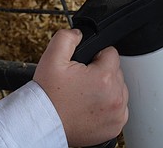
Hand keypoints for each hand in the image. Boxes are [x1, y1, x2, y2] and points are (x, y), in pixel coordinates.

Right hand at [34, 29, 127, 146]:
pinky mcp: (115, 127)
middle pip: (116, 72)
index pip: (111, 53)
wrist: (43, 123)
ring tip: (84, 95)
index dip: (94, 56)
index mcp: (104, 78)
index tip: (82, 67)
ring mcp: (117, 114)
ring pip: (119, 90)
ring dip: (106, 89)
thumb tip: (79, 33)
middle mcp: (115, 97)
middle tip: (80, 81)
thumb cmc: (48, 95)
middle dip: (101, 72)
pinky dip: (107, 106)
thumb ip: (67, 37)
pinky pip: (118, 109)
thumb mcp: (52, 58)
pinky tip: (90, 107)